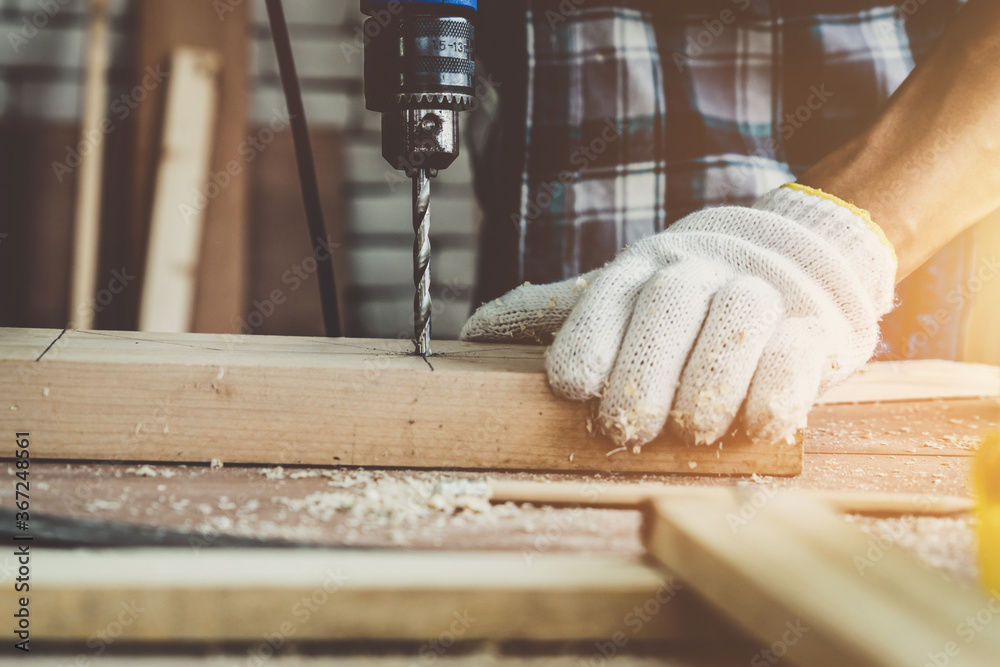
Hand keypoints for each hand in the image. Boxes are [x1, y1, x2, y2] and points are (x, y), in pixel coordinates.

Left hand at [461, 184, 896, 447]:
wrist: (801, 254)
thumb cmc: (689, 295)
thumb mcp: (622, 293)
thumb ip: (557, 314)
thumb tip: (472, 335)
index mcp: (644, 266)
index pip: (609, 295)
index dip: (588, 340)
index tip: (571, 388)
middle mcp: (700, 269)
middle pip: (670, 305)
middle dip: (644, 371)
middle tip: (628, 428)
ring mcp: (761, 290)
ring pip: (738, 318)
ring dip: (711, 379)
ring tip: (693, 430)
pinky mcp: (813, 324)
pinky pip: (798, 348)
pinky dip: (778, 388)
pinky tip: (758, 425)